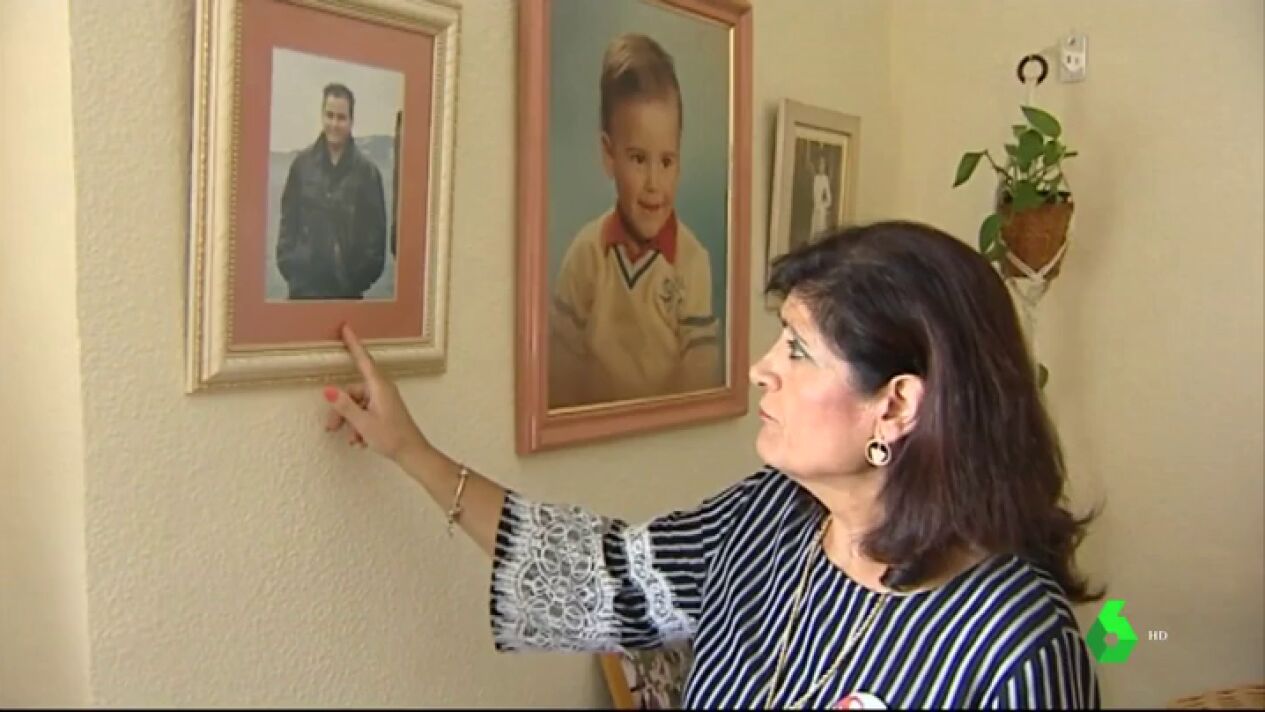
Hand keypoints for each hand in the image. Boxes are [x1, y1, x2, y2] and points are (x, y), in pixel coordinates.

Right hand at [322, 323, 430, 461]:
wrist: (412, 453)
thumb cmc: (393, 438)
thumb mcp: (363, 423)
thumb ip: (345, 406)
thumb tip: (329, 391)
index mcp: (379, 387)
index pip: (363, 359)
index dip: (353, 343)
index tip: (346, 328)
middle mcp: (383, 390)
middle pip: (353, 391)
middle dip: (341, 409)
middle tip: (332, 427)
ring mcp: (385, 400)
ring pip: (358, 404)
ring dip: (351, 421)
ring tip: (353, 439)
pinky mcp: (386, 411)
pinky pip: (366, 412)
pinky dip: (360, 425)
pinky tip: (361, 441)